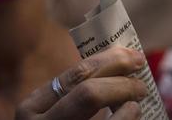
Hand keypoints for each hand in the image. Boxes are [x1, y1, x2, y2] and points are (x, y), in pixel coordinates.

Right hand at [15, 46, 145, 119]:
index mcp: (30, 108)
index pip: (76, 74)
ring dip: (128, 103)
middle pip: (89, 94)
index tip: (134, 57)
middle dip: (122, 82)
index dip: (110, 61)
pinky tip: (133, 115)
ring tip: (138, 100)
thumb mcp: (55, 112)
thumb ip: (74, 94)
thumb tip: (121, 62)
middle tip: (141, 81)